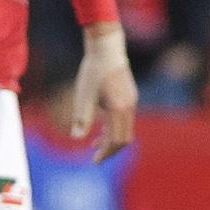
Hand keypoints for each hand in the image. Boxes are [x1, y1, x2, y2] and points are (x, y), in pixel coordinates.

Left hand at [72, 23, 138, 161]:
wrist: (107, 48)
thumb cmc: (92, 71)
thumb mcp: (83, 96)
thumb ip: (81, 118)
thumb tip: (76, 139)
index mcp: (118, 109)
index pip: (116, 141)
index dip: (106, 153)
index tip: (94, 161)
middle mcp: (129, 107)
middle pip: (125, 138)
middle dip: (110, 149)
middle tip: (95, 156)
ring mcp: (132, 101)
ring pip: (126, 129)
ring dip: (112, 138)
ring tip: (96, 142)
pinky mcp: (130, 96)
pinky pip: (126, 119)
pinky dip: (115, 127)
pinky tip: (102, 125)